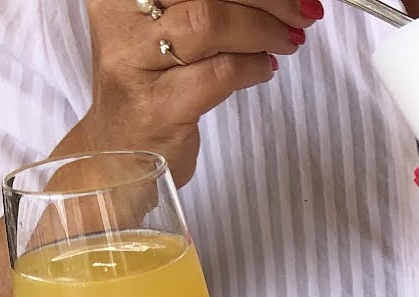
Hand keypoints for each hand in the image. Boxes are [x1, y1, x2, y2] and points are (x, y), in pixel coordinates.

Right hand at [74, 0, 322, 185]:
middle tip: (302, 12)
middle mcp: (121, 19)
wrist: (117, 159)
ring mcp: (136, 63)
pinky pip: (218, 73)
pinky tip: (264, 69)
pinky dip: (252, 67)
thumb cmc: (149, 89)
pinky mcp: (158, 107)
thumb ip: (205, 6)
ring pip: (210, 21)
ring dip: (263, 30)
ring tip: (288, 41)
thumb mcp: (164, 32)